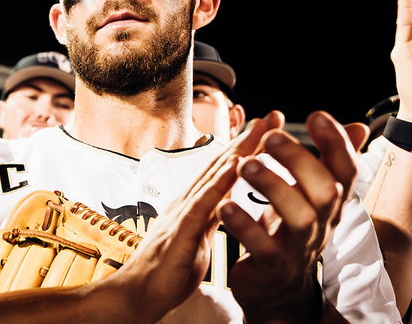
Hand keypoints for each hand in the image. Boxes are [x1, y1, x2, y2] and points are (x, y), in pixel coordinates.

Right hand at [101, 112, 282, 322]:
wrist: (138, 296)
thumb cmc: (166, 272)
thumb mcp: (197, 239)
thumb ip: (209, 217)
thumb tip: (224, 201)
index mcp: (193, 205)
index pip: (223, 170)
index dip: (246, 148)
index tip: (269, 128)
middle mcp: (187, 202)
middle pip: (221, 164)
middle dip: (248, 139)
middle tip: (273, 116)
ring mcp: (182, 215)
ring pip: (213, 176)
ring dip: (238, 151)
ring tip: (262, 130)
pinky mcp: (180, 234)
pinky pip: (202, 205)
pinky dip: (219, 183)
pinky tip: (235, 167)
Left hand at [223, 111, 367, 322]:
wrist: (274, 289)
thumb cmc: (289, 231)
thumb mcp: (311, 195)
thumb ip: (330, 160)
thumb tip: (359, 127)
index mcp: (330, 204)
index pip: (346, 171)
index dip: (337, 143)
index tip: (316, 116)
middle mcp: (321, 224)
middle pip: (326, 191)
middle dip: (301, 160)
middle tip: (270, 138)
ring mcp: (299, 248)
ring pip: (301, 218)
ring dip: (274, 187)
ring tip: (245, 165)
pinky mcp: (273, 268)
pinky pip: (264, 248)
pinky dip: (245, 225)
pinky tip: (226, 205)